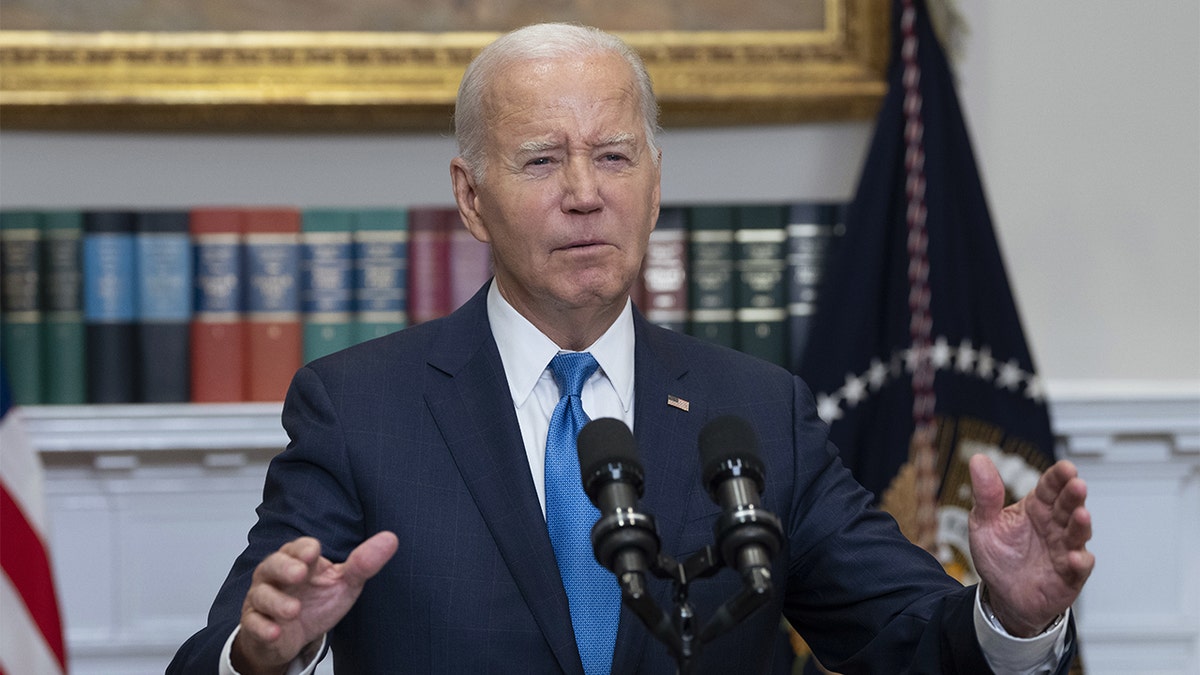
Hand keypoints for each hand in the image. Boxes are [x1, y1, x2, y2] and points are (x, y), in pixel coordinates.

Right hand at [231, 531, 398, 674]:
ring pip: (262, 595)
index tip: (313, 552)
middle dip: (285, 568)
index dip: (305, 549)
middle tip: (299, 573)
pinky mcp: (255, 623)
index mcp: (299, 560)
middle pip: (273, 564)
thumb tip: (390, 539)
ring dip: (276, 602)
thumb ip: (363, 563)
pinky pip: (253, 623)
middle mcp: (277, 575)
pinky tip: (274, 632)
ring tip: (293, 610)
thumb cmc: (315, 602)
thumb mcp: (343, 583)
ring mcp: (263, 599)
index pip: (299, 547)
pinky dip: (262, 628)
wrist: (291, 636)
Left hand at [968, 455, 1093, 636]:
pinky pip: (1079, 567)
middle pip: (1068, 505)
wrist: (1003, 597)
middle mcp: (1055, 525)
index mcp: (1036, 508)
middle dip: (1074, 494)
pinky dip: (1079, 562)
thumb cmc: (998, 557)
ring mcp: (1065, 549)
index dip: (1059, 477)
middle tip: (1077, 485)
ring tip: (1081, 515)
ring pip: (1078, 533)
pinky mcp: (1070, 575)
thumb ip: (985, 494)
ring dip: (1081, 524)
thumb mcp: (983, 523)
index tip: (1066, 468)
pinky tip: (1075, 557)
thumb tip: (978, 460)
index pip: (1050, 487)